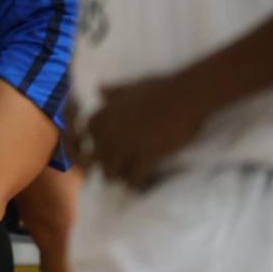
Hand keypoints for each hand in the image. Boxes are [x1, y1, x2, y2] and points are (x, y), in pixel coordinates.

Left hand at [81, 71, 210, 188]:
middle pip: (94, 159)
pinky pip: (132, 180)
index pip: (86, 136)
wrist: (186, 96)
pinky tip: (145, 181)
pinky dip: (137, 184)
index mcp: (102, 114)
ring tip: (131, 175)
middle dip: (105, 163)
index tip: (108, 147)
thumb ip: (112, 92)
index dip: (97, 143)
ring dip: (119, 176)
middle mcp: (108, 132)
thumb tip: (98, 89)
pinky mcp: (145, 156)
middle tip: (121, 166)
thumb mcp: (129, 87)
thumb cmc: (160, 89)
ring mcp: (125, 145)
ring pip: (108, 173)